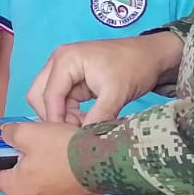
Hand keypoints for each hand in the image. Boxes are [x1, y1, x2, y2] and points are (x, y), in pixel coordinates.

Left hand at [0, 122, 97, 194]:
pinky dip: (54, 172)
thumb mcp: (29, 133)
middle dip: (14, 162)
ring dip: (36, 166)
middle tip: (20, 143)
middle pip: (12, 179)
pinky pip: (55, 184)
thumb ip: (10, 134)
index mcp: (15, 188)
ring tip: (45, 147)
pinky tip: (62, 157)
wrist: (106, 162)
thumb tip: (6, 135)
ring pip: (35, 182)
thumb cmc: (63, 150)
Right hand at [27, 32, 182, 124]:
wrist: (154, 54)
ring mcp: (63, 68)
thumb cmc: (135, 66)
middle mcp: (57, 61)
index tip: (66, 139)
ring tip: (83, 127)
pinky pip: (61, 99)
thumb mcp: (117, 93)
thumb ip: (98, 116)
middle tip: (72, 132)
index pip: (48, 95)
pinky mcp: (71, 77)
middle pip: (39, 95)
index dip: (55, 119)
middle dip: (53, 116)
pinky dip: (69, 112)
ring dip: (62, 115)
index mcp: (64, 60)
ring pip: (48, 99)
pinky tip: (86, 120)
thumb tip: (83, 140)